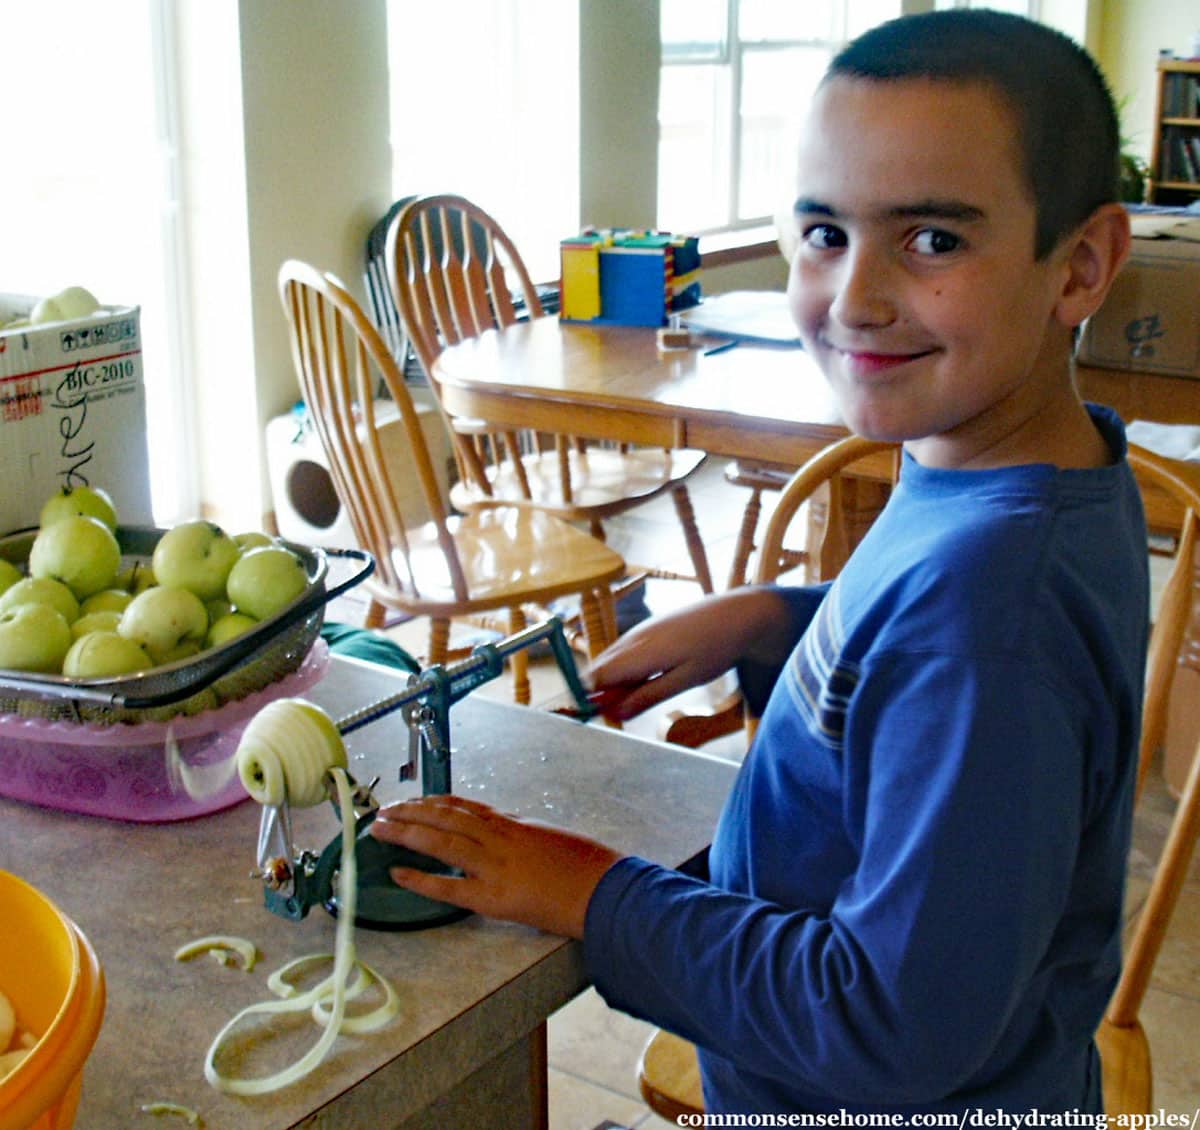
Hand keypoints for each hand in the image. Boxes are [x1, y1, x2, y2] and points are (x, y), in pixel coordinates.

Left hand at [369, 794, 621, 938]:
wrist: (606, 890)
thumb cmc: (587, 868)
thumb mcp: (551, 840)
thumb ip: (522, 836)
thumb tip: (504, 833)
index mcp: (514, 825)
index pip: (465, 807)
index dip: (435, 802)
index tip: (414, 800)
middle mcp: (501, 839)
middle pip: (446, 817)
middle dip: (411, 811)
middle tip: (383, 811)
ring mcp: (496, 865)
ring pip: (442, 840)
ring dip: (406, 833)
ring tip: (379, 829)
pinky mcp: (495, 896)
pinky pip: (450, 885)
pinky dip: (421, 878)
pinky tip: (397, 874)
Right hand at [589, 587, 798, 720]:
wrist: (736, 614)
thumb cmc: (715, 649)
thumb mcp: (685, 680)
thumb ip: (648, 696)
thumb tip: (616, 714)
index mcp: (639, 652)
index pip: (595, 678)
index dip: (592, 700)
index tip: (605, 716)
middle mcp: (632, 639)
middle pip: (598, 670)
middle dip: (603, 693)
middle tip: (629, 709)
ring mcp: (638, 631)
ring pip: (610, 661)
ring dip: (616, 682)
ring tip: (646, 691)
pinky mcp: (647, 629)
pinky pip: (624, 652)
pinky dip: (627, 669)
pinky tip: (651, 676)